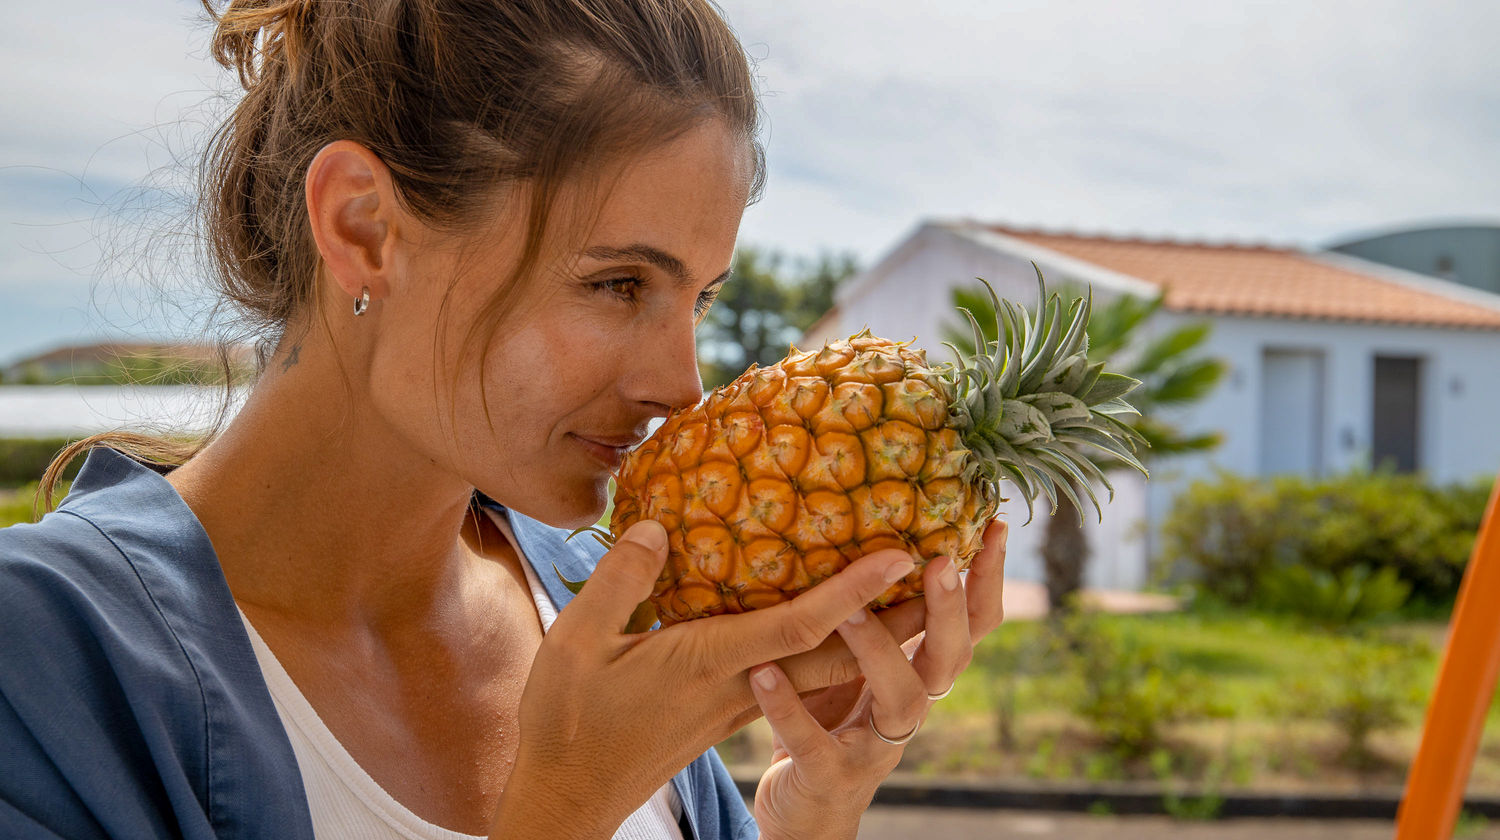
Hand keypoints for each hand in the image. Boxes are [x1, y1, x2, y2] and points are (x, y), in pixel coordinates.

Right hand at [488, 520, 922, 839]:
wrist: (568, 794)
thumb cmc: (567, 722)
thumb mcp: (575, 643)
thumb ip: (619, 581)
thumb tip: (656, 526)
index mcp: (710, 666)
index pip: (800, 627)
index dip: (853, 591)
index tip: (901, 554)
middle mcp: (738, 686)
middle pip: (837, 655)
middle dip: (896, 617)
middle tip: (948, 572)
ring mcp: (737, 703)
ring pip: (824, 668)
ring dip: (874, 633)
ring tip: (915, 588)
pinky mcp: (727, 710)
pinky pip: (797, 673)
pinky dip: (832, 645)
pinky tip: (837, 619)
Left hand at [746, 519, 1008, 839]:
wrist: (802, 813)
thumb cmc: (824, 722)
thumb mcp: (845, 666)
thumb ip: (858, 614)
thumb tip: (849, 526)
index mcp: (917, 676)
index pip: (971, 626)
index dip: (988, 580)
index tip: (995, 524)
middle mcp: (908, 710)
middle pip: (951, 660)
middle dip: (950, 611)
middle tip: (941, 561)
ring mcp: (875, 748)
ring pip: (902, 702)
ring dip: (879, 652)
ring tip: (848, 611)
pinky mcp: (830, 776)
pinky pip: (813, 744)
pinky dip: (787, 708)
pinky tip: (762, 675)